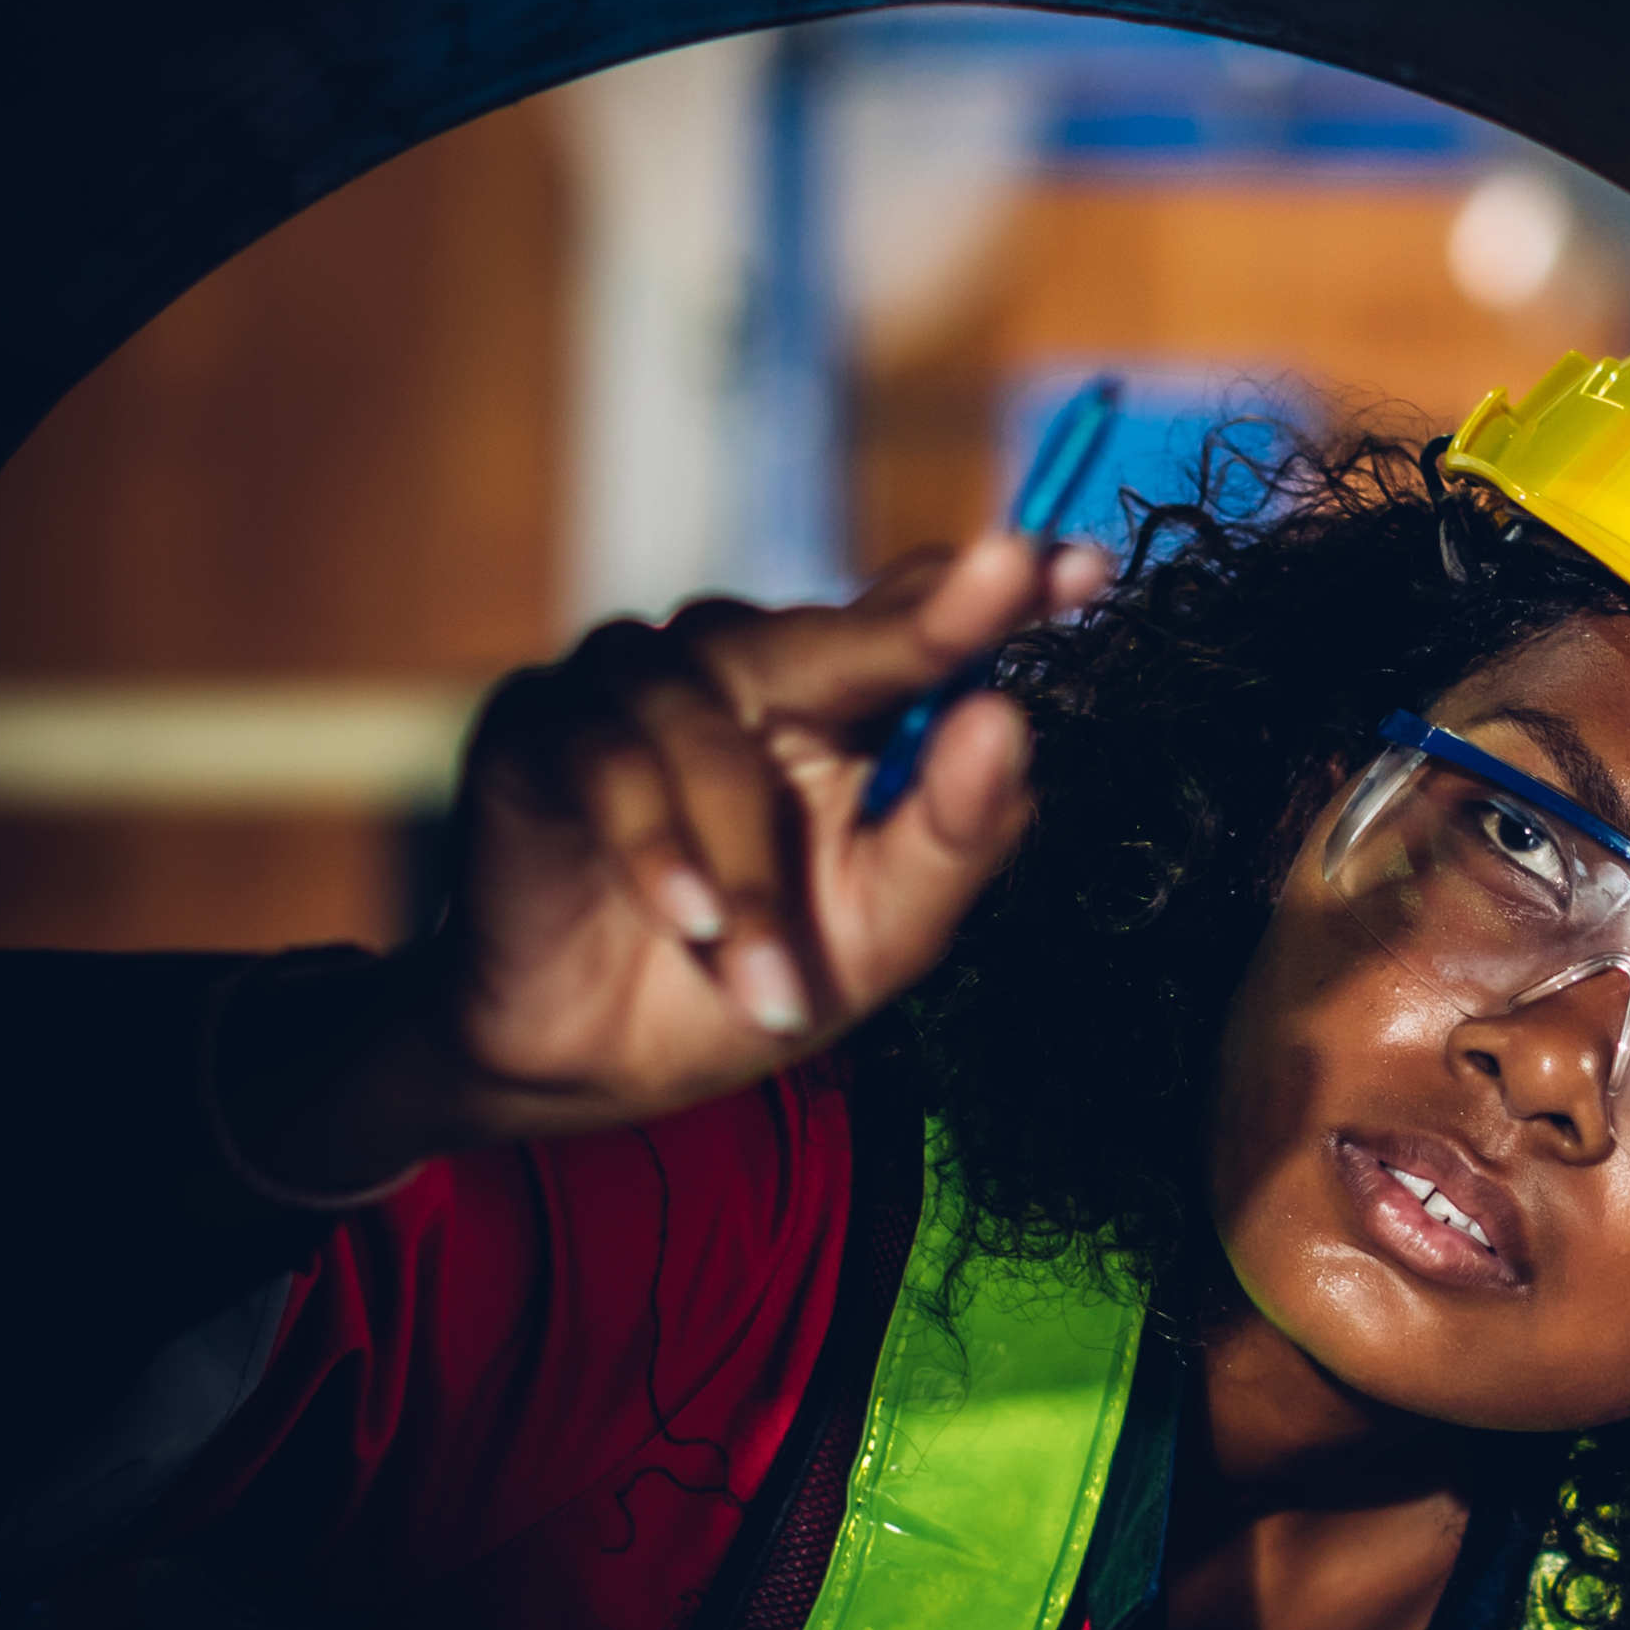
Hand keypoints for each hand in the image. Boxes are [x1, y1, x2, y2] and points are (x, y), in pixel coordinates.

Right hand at [216, 529, 1105, 1197]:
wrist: (585, 1064)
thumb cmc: (750, 980)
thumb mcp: (882, 935)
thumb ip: (954, 837)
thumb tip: (1008, 723)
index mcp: (846, 704)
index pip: (925, 623)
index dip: (999, 592)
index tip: (1085, 564)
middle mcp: (748, 666)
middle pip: (835, 634)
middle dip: (920, 629)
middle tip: (1006, 580)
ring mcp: (640, 680)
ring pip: (715, 729)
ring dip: (747, 872)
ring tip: (769, 983)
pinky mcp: (544, 720)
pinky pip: (612, 760)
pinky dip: (658, 851)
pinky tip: (685, 922)